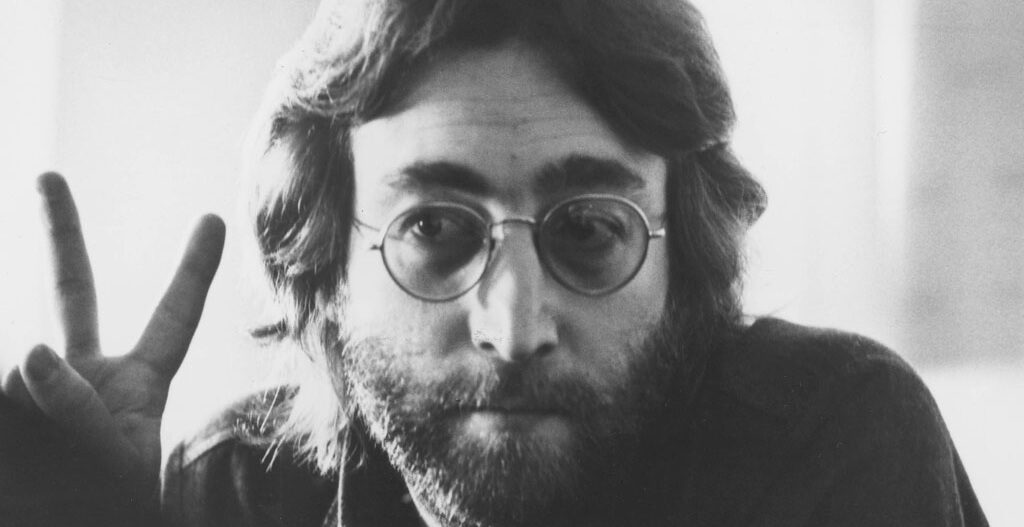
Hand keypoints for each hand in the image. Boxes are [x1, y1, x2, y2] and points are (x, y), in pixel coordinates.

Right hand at [1, 172, 224, 503]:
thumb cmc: (101, 508)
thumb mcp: (113, 467)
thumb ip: (79, 412)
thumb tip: (29, 353)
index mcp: (139, 387)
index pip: (174, 319)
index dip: (194, 270)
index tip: (214, 219)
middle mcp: (87, 377)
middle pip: (73, 291)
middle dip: (61, 233)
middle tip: (47, 176)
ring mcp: (35, 388)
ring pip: (28, 369)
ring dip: (39, 407)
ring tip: (44, 456)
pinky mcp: (6, 398)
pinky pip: (6, 386)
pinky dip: (12, 402)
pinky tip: (23, 428)